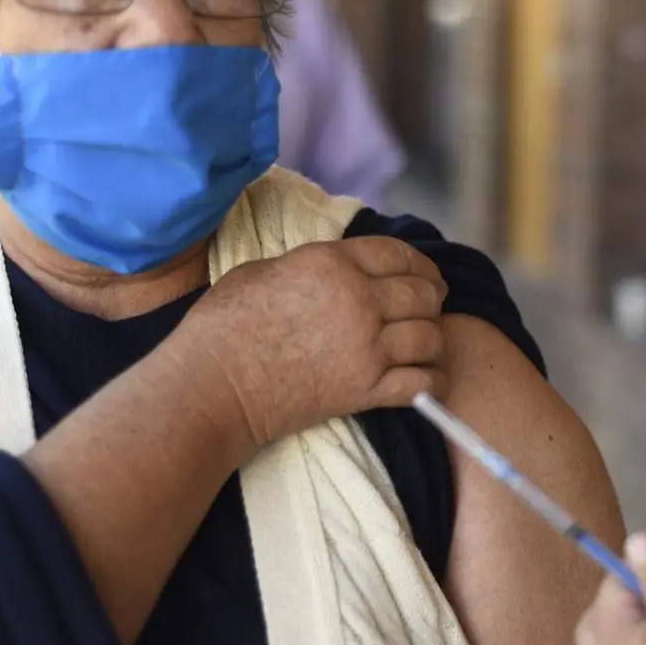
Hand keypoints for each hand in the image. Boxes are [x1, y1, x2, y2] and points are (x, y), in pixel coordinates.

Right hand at [174, 236, 448, 448]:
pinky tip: (426, 377)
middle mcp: (359, 301)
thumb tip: (334, 272)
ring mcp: (367, 348)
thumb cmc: (223, 326)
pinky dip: (430, 380)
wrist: (212, 386)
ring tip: (426, 342)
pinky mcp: (365, 391)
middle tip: (430, 307)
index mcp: (333, 263)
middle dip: (431, 298)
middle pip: (422, 293)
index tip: (426, 274)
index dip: (419, 263)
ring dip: (433, 338)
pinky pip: (421, 383)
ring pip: (430, 337)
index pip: (398, 254)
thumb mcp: (263, 271)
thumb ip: (311, 265)